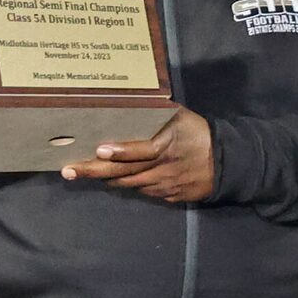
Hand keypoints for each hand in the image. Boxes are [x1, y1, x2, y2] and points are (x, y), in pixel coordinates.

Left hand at [64, 106, 216, 202]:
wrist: (228, 163)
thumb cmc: (200, 134)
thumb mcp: (182, 118)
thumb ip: (158, 113)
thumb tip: (131, 100)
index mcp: (167, 146)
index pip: (142, 151)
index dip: (121, 152)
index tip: (99, 150)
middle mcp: (164, 168)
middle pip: (125, 172)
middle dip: (94, 172)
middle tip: (69, 171)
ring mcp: (166, 185)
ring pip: (130, 184)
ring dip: (107, 179)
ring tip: (83, 173)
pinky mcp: (169, 196)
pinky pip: (144, 192)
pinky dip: (128, 185)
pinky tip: (115, 179)